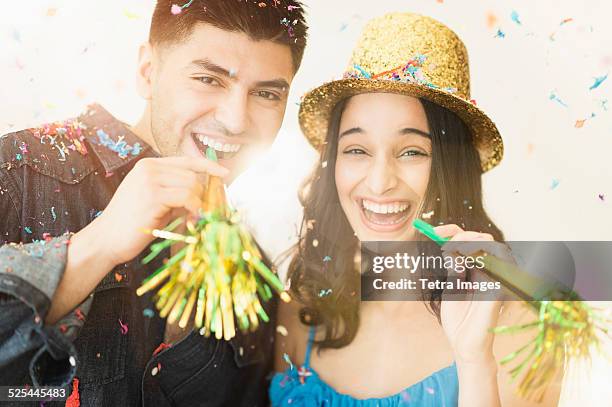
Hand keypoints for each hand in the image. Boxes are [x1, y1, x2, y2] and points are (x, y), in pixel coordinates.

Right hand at [86, 156, 228, 267]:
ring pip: (191, 185)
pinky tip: (191, 219)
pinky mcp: (153, 195)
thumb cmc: (132, 224)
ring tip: (193, 218)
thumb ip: (177, 192)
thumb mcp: (156, 201)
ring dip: (198, 204)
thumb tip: (206, 193)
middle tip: (203, 212)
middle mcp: (148, 168)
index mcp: (148, 166)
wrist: (106, 239)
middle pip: (192, 175)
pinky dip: (194, 209)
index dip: (207, 166)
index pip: (185, 160)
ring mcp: (149, 180)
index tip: (224, 174)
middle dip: (203, 194)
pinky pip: (187, 197)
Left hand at [434, 224, 508, 365]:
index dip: (453, 231)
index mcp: (479, 270)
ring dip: (469, 243)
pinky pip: (498, 262)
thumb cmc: (458, 319)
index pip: (472, 240)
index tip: (433, 232)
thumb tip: (449, 247)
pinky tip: (460, 264)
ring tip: (450, 253)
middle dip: (460, 236)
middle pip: (483, 238)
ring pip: (493, 245)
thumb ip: (453, 266)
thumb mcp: (451, 286)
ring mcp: (499, 278)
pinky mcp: (501, 288)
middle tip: (442, 245)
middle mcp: (492, 272)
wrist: (463, 344)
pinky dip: (477, 256)